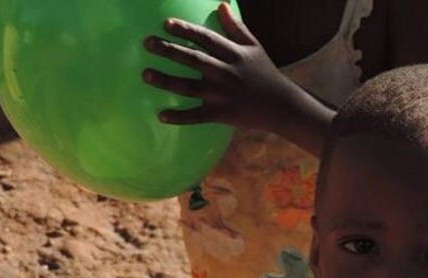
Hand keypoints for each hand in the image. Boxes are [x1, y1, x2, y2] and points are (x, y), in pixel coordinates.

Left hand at [141, 2, 300, 131]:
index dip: (185, 30)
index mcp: (233, 54)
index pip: (205, 38)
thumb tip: (221, 4)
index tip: (165, 23)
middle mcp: (225, 73)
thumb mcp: (254, 47)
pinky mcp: (222, 115)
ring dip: (166, 81)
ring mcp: (222, 95)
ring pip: (190, 87)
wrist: (281, 106)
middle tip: (147, 43)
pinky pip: (197, 116)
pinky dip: (179, 117)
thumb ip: (236, 27)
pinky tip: (161, 115)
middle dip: (169, 50)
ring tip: (146, 74)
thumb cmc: (266, 74)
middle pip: (193, 60)